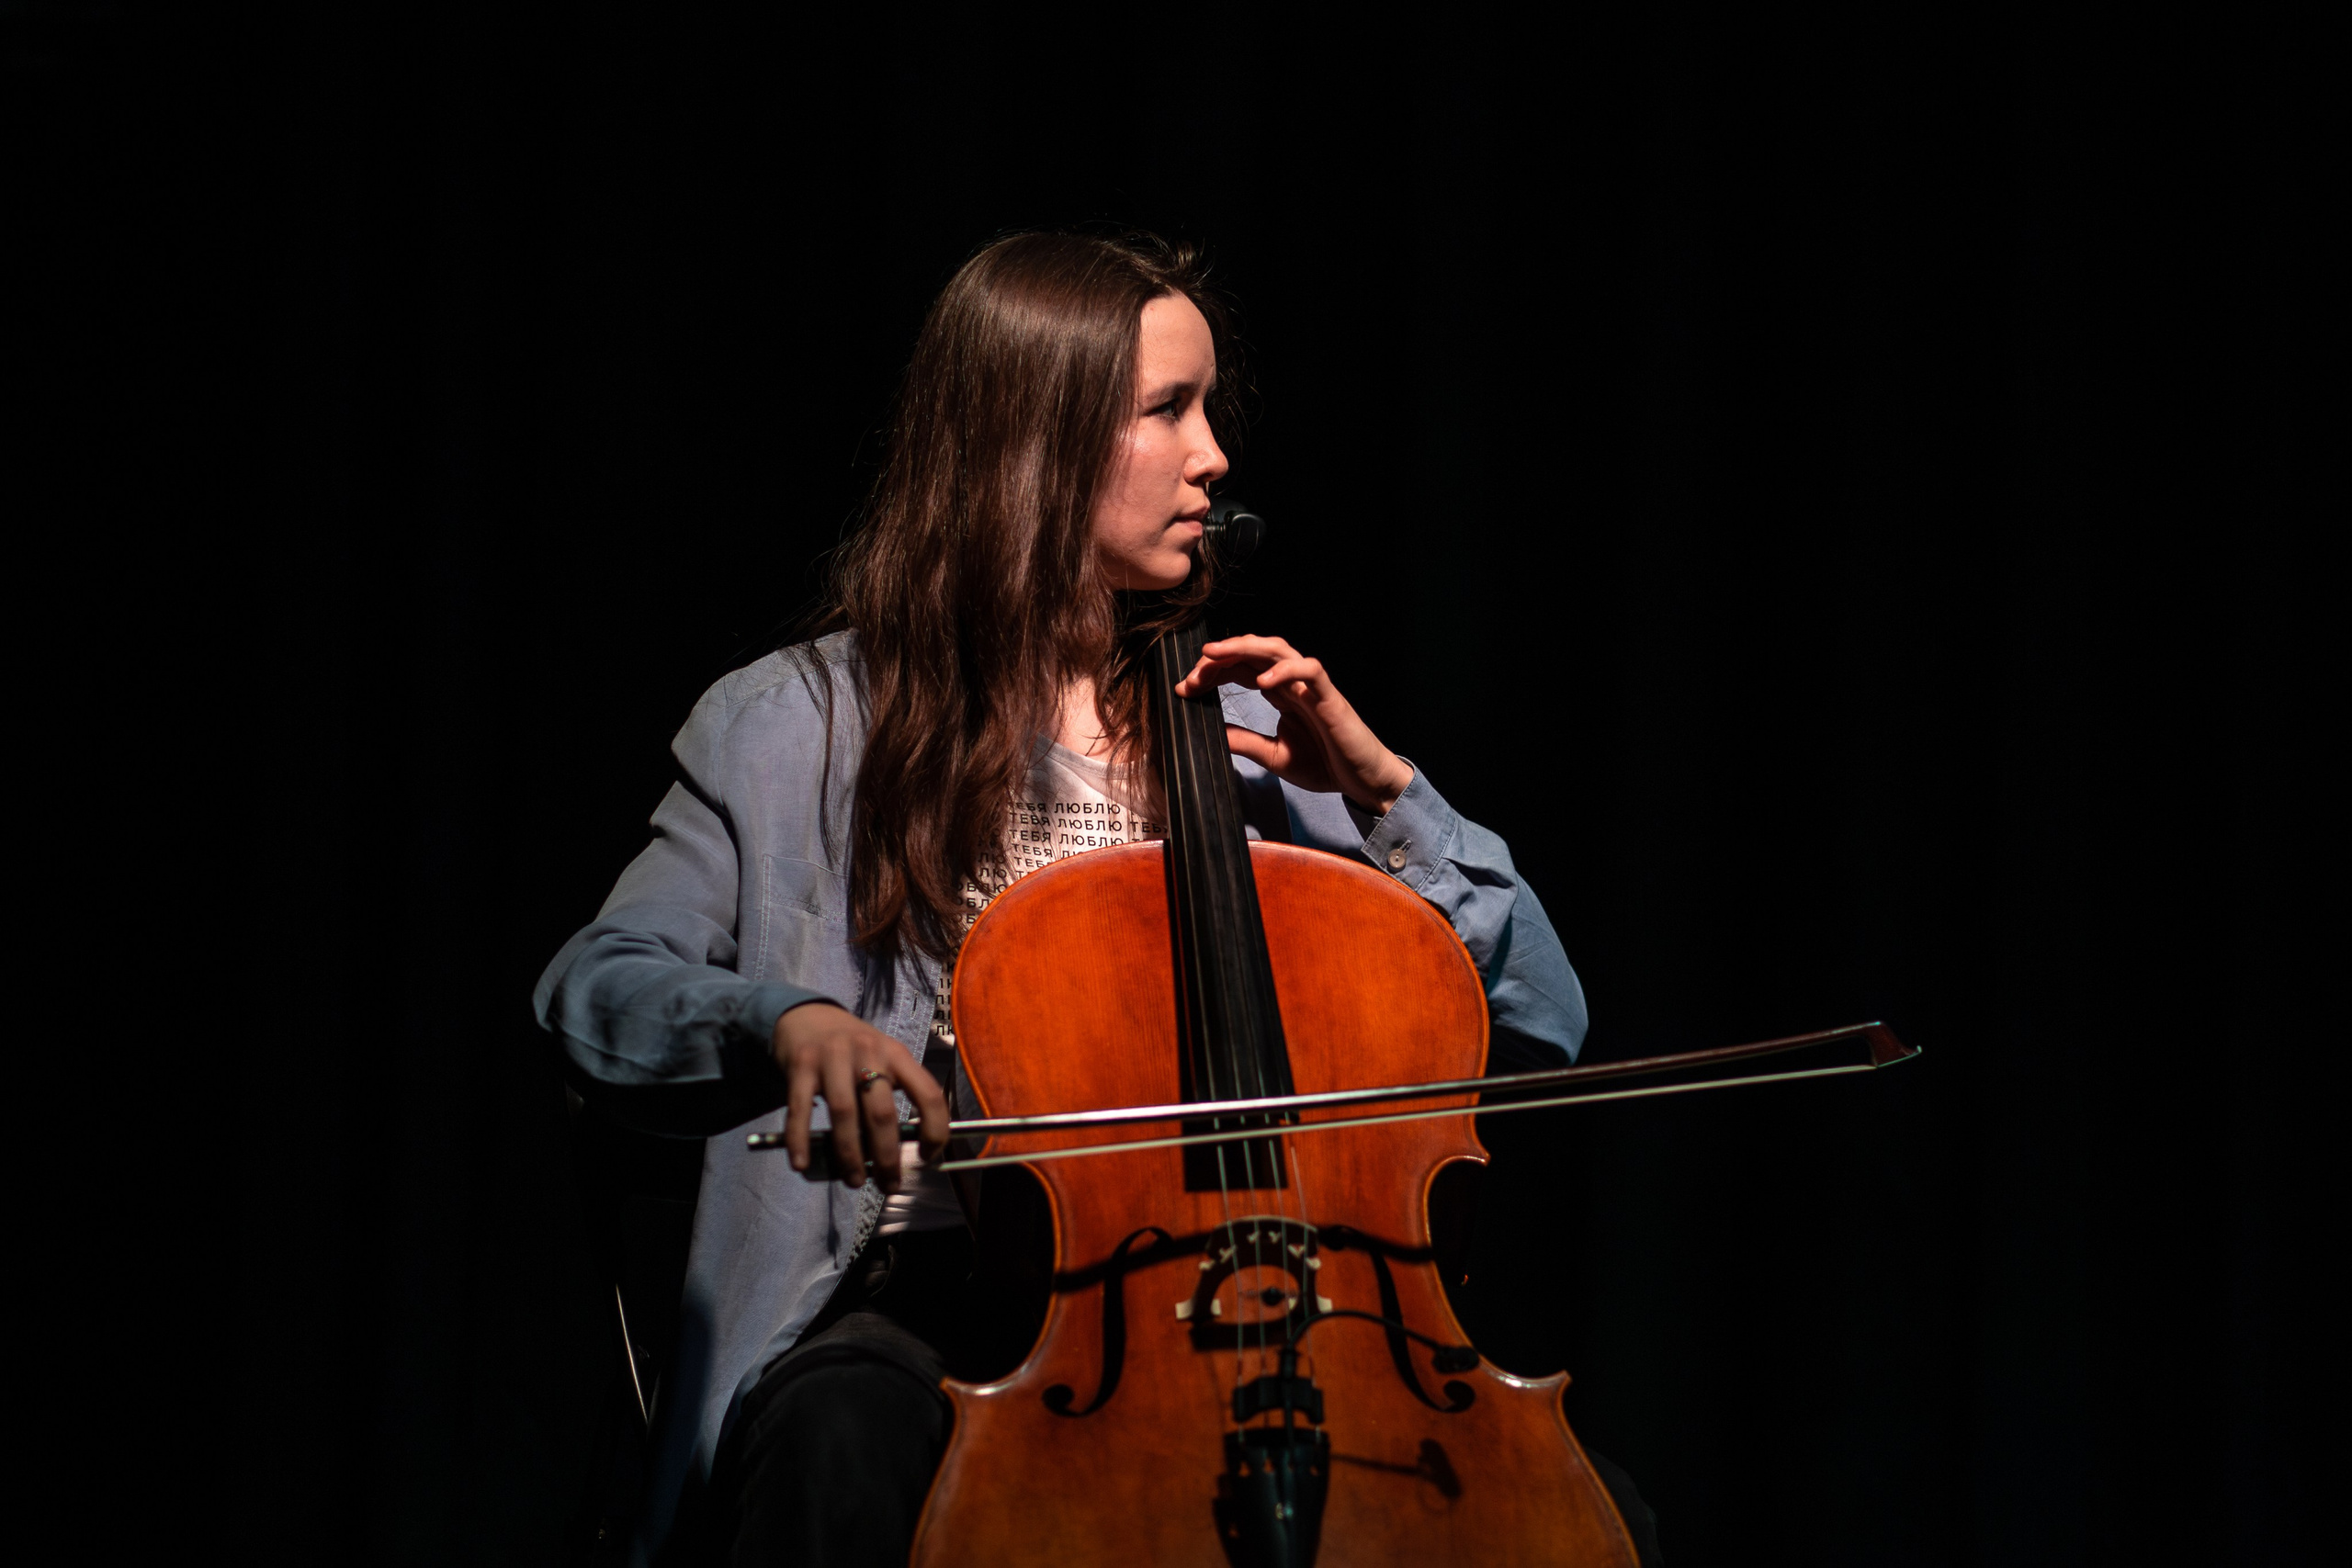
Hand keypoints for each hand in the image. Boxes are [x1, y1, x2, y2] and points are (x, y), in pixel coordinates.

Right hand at [771, 1003, 948, 1190]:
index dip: (935, 1130)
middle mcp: (868, 1052)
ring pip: (844, 1114)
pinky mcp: (800, 1065)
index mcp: (897, 1054)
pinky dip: (801, 1139)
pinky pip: (800, 1108)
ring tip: (854, 1180)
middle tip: (888, 1184)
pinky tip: (802, 1164)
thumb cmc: (853, 1049)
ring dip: (850, 1155)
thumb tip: (900, 1153)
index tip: (927, 1157)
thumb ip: (892, 1096)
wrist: (807, 1017)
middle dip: (887, 1157)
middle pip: (882, 1113)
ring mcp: (832, 1057)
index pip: (929, 1094)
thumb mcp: (881, 1060)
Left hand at [1173, 634, 1414, 814]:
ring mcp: (1312, 687)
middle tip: (1193, 671)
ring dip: (1244, 648)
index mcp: (1280, 693)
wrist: (1363, 781)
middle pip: (1254, 652)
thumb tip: (1212, 733)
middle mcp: (1294, 683)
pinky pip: (1310, 670)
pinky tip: (1262, 682)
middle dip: (1220, 656)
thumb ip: (1245, 741)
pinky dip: (1286, 670)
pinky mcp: (1331, 697)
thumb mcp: (1273, 755)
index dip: (1212, 671)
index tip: (1186, 688)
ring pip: (1278, 650)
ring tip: (1215, 655)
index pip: (1241, 668)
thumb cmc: (1325, 764)